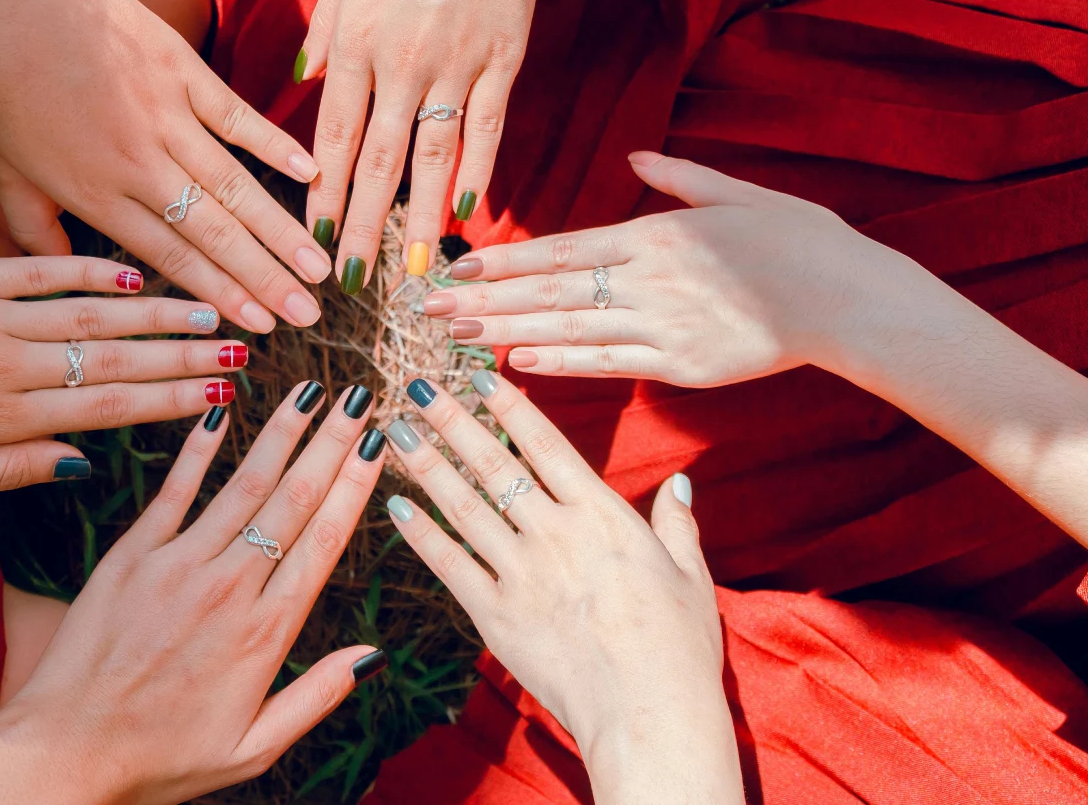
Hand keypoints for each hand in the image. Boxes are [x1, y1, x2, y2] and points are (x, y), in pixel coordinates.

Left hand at [0, 0, 331, 332]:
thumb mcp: (4, 166)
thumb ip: (33, 227)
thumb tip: (60, 273)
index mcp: (94, 193)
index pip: (170, 257)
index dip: (219, 296)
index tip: (258, 330)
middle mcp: (139, 163)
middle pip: (215, 233)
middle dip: (266, 281)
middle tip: (309, 317)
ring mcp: (166, 115)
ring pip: (236, 186)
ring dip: (282, 231)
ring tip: (320, 268)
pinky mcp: (182, 71)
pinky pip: (238, 118)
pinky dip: (276, 146)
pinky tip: (312, 175)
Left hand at [0, 256, 245, 502]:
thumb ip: (7, 472)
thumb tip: (82, 467)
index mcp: (0, 418)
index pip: (106, 408)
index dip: (171, 402)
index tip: (221, 397)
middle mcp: (7, 364)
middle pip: (116, 357)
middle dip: (186, 355)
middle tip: (243, 350)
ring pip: (89, 313)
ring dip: (157, 312)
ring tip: (212, 309)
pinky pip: (38, 271)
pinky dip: (88, 270)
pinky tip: (131, 272)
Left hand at [0, 382, 388, 804]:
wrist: (65, 753)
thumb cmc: (161, 759)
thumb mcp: (253, 748)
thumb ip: (316, 696)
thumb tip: (374, 656)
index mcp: (265, 634)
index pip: (324, 542)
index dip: (356, 487)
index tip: (379, 445)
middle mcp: (228, 589)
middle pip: (294, 500)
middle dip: (332, 443)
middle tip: (359, 397)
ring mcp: (177, 566)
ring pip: (242, 485)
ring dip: (281, 433)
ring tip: (311, 391)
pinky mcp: (131, 557)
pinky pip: (174, 491)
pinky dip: (200, 449)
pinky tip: (224, 411)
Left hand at [298, 0, 551, 287]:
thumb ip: (323, 30)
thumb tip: (300, 85)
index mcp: (358, 41)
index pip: (335, 135)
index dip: (326, 192)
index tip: (316, 237)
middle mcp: (403, 61)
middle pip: (380, 159)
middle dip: (365, 224)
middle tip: (353, 277)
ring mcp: (457, 63)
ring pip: (434, 155)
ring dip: (421, 218)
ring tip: (413, 270)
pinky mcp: (504, 59)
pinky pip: (488, 127)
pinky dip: (478, 171)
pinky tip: (468, 213)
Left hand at [384, 374, 742, 804]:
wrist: (649, 713)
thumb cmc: (678, 648)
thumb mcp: (690, 575)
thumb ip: (676, 524)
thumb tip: (679, 483)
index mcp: (602, 515)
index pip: (545, 444)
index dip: (508, 406)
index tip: (478, 375)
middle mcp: (554, 533)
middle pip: (494, 463)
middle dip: (453, 420)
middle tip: (419, 385)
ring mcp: (521, 573)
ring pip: (463, 505)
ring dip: (426, 464)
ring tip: (397, 430)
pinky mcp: (496, 615)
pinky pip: (450, 564)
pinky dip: (421, 534)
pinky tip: (397, 507)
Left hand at [426, 152, 918, 385]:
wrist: (850, 298)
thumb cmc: (799, 240)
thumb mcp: (738, 194)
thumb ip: (678, 179)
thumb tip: (633, 160)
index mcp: (657, 234)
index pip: (560, 249)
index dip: (501, 262)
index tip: (453, 268)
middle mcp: (650, 278)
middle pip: (549, 290)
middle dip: (482, 300)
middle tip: (423, 311)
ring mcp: (665, 325)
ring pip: (569, 329)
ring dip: (505, 333)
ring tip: (453, 339)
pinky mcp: (683, 364)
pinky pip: (610, 363)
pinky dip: (562, 364)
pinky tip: (517, 363)